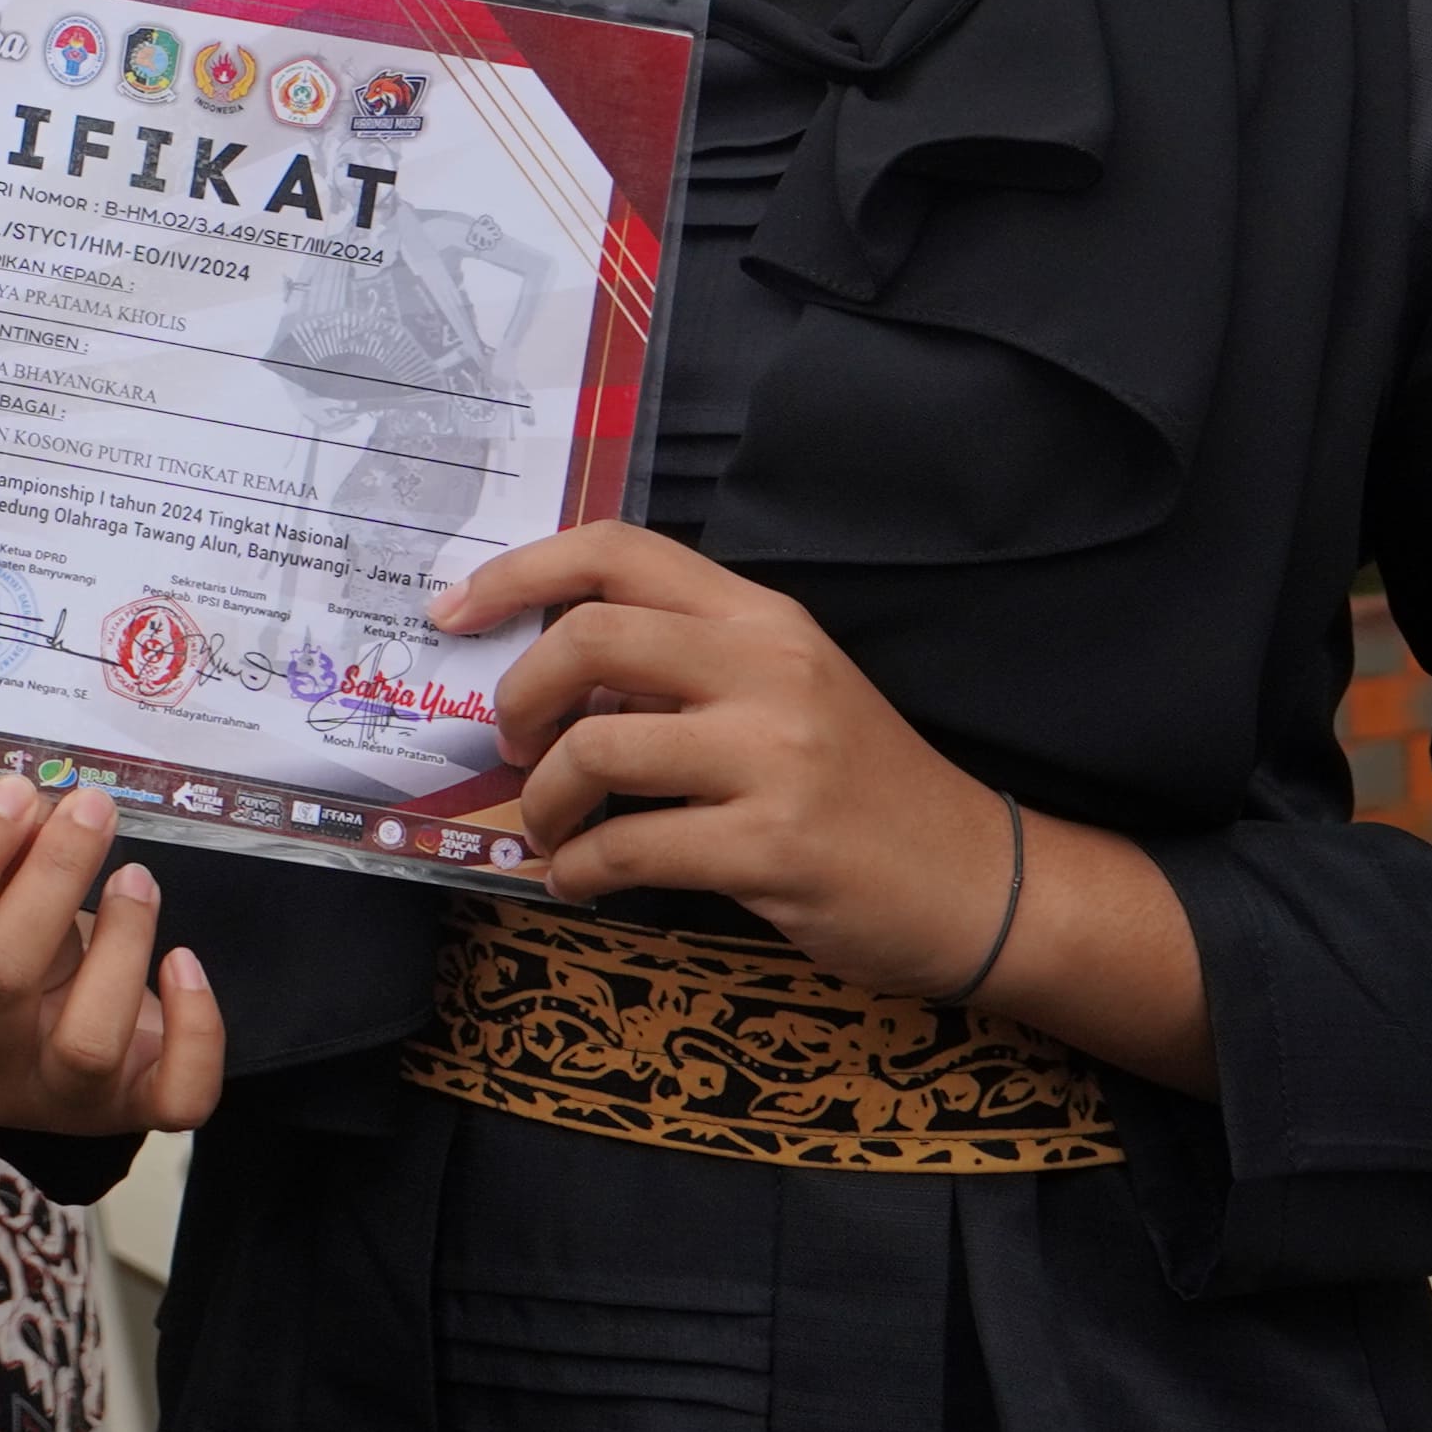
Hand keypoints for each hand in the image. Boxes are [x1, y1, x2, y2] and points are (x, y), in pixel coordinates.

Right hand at [0, 772, 225, 1134]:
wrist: (70, 1057)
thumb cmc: (20, 967)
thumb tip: (34, 806)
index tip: (15, 791)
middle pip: (2, 979)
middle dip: (52, 878)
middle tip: (90, 808)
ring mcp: (57, 1105)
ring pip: (89, 1041)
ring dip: (122, 942)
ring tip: (137, 878)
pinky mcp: (133, 1116)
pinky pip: (176, 1094)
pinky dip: (195, 1026)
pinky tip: (184, 960)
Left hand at [450, 523, 1210, 1089]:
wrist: (978, 881)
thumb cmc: (862, 786)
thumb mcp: (787, 689)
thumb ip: (686, 663)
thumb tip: (549, 673)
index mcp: (763, 617)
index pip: (618, 550)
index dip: (518, 572)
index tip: (454, 612)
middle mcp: (768, 668)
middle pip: (589, 638)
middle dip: (519, 695)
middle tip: (511, 744)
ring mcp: (774, 757)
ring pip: (596, 749)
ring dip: (543, 801)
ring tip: (550, 830)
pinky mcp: (772, 848)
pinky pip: (628, 849)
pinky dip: (579, 870)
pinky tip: (582, 881)